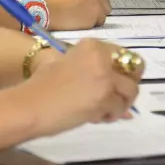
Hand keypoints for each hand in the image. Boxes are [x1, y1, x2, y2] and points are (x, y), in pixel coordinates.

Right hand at [23, 39, 141, 134]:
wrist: (29, 106)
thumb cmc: (40, 86)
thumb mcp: (64, 64)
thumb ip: (88, 68)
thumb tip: (110, 86)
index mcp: (92, 46)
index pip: (122, 54)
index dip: (122, 71)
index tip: (115, 82)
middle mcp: (102, 57)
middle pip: (134, 69)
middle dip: (129, 84)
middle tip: (118, 97)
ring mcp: (105, 77)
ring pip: (131, 91)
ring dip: (121, 103)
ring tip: (105, 111)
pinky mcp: (105, 97)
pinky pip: (120, 108)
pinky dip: (111, 115)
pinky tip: (96, 117)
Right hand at [45, 0, 110, 30]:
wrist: (52, 10)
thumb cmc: (58, 0)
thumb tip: (91, 2)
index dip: (95, 2)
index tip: (87, 6)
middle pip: (105, 6)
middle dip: (98, 11)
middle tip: (85, 15)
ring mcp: (99, 6)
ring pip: (102, 16)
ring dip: (94, 19)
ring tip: (81, 19)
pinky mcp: (96, 18)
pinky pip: (97, 24)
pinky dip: (90, 25)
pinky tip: (80, 23)